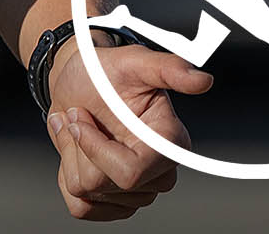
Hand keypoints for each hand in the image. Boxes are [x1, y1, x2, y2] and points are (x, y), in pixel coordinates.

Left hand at [44, 41, 211, 219]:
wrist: (78, 85)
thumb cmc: (105, 72)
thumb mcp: (131, 61)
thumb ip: (167, 68)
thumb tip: (203, 81)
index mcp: (170, 142)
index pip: (129, 173)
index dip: (95, 148)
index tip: (79, 115)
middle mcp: (159, 172)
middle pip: (104, 184)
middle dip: (79, 148)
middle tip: (79, 116)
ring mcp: (138, 191)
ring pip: (88, 193)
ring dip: (71, 156)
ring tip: (78, 127)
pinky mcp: (115, 202)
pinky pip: (81, 206)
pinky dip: (66, 176)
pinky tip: (75, 151)